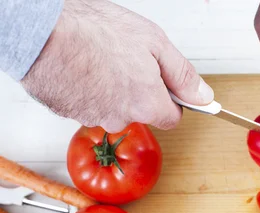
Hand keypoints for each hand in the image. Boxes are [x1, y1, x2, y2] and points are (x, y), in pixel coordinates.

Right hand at [21, 0, 213, 132]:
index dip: (171, 98)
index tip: (164, 83)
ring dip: (112, 89)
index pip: (172, 118)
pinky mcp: (67, 112)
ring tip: (100, 59)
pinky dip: (88, 88)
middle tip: (127, 60)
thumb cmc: (93, 30)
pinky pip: (87, 103)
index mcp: (147, 105)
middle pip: (141, 112)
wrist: (40, 31)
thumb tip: (203, 96)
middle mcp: (121, 118)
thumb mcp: (154, 43)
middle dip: (140, 91)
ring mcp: (92, 117)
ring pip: (113, 108)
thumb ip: (183, 75)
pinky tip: (82, 66)